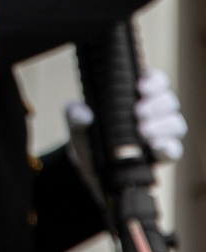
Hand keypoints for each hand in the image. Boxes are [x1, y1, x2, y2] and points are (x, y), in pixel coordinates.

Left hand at [66, 71, 185, 162]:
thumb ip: (75, 115)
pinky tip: (156, 147)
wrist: (90, 169)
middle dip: (156, 106)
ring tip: (143, 132)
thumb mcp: (78, 124)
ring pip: (177, 124)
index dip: (155, 82)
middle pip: (170, 101)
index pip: (157, 81)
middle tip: (138, 113)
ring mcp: (161, 135)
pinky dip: (169, 147)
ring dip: (163, 126)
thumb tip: (83, 114)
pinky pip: (175, 149)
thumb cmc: (89, 138)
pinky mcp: (161, 156)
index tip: (140, 88)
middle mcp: (154, 113)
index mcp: (137, 97)